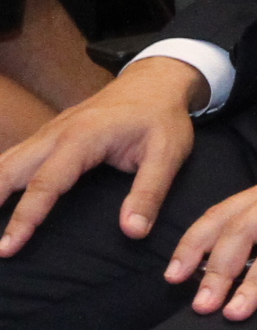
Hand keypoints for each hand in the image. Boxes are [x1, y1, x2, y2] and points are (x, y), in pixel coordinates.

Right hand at [0, 57, 203, 253]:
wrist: (154, 82)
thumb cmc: (162, 119)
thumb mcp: (168, 154)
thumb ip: (149, 192)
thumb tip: (133, 232)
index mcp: (82, 139)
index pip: (44, 185)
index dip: (24, 219)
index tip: (7, 247)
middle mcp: (55, 134)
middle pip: (8, 171)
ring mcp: (47, 132)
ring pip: (4, 161)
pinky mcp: (47, 136)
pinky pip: (12, 157)